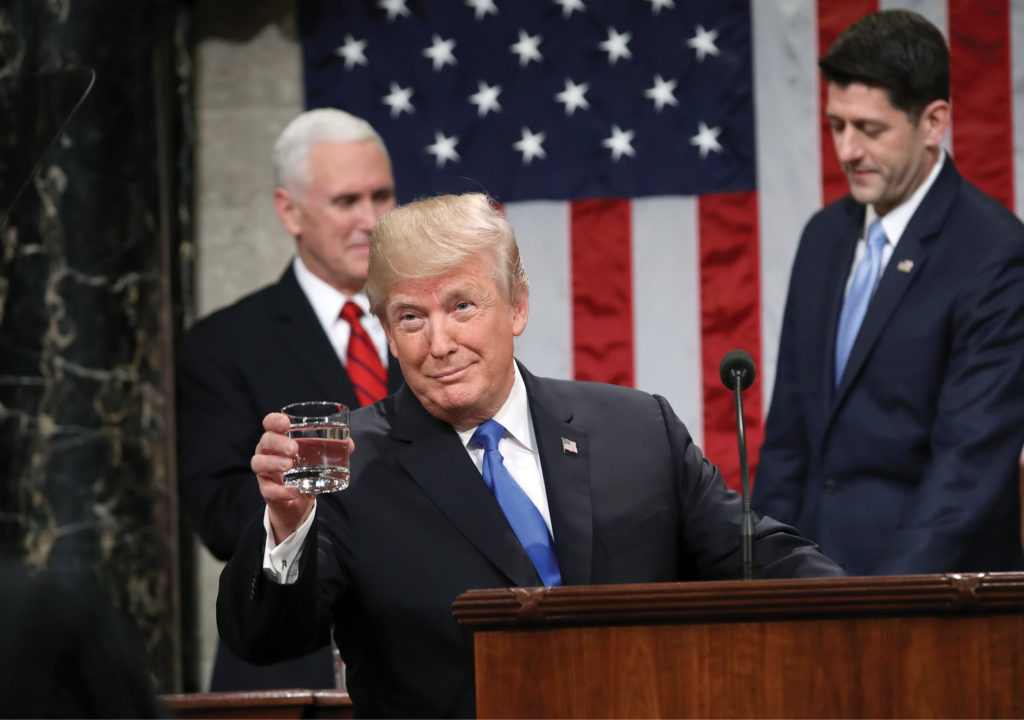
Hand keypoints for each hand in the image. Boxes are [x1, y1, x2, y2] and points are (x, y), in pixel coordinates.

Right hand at [252, 412, 356, 541]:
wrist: (297, 503)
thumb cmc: (305, 471)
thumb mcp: (318, 458)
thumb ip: (334, 448)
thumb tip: (350, 444)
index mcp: (279, 439)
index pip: (269, 423)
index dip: (274, 420)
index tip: (286, 423)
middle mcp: (267, 453)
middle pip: (265, 441)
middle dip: (278, 442)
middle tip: (294, 448)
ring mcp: (265, 472)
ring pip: (258, 463)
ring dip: (273, 463)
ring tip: (289, 465)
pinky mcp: (267, 491)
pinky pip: (268, 490)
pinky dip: (281, 491)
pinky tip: (294, 491)